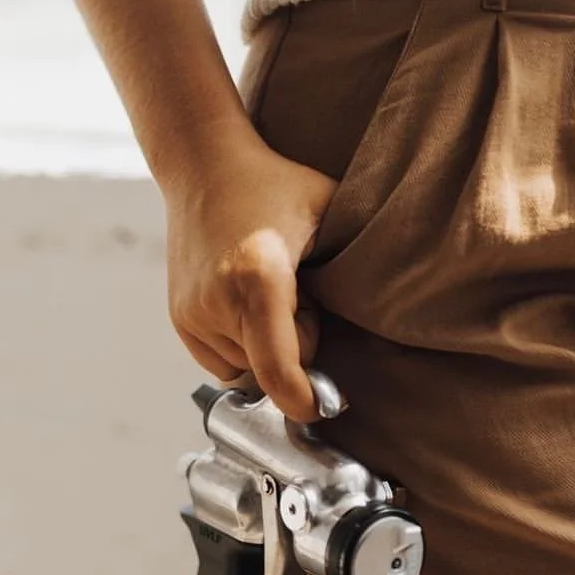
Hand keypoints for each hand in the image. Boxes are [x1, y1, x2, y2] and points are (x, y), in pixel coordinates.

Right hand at [163, 134, 337, 422]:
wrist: (204, 166)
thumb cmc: (276, 184)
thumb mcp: (330, 208)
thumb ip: (359, 259)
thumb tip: (395, 313)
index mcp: (258, 277)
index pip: (279, 370)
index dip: (305, 399)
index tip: (325, 408)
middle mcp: (217, 302)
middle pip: (272, 368)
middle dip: (295, 348)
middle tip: (301, 294)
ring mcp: (193, 315)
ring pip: (246, 369)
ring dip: (266, 349)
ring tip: (269, 296)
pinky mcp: (180, 320)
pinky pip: (222, 362)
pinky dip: (241, 346)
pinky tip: (245, 306)